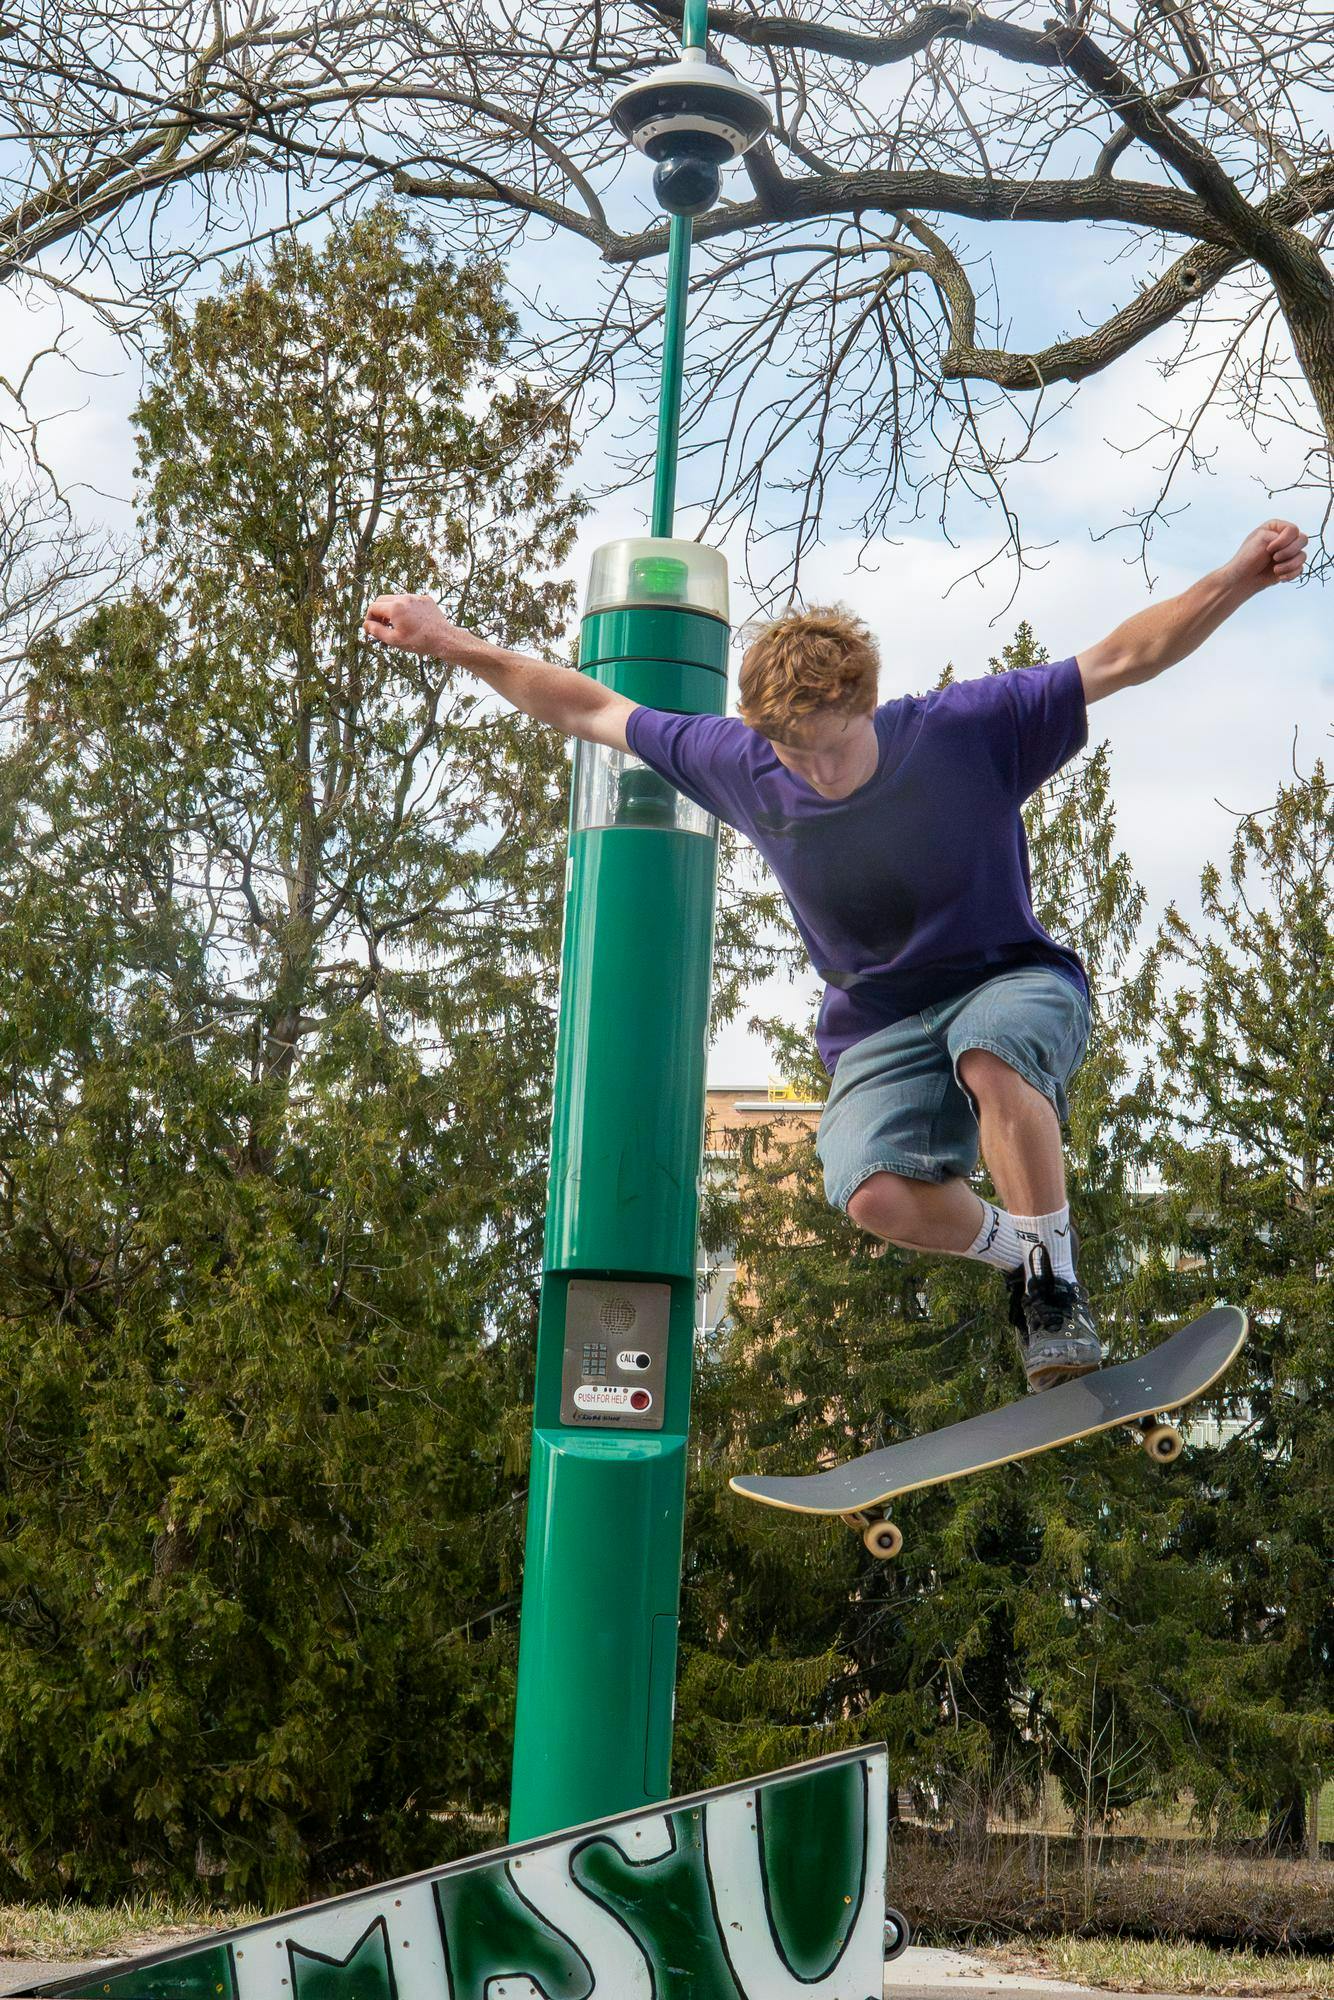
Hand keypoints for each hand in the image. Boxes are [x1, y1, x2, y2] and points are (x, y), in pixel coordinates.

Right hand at [363, 593, 484, 664]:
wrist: (443, 639)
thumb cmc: (418, 642)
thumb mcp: (394, 640)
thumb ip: (376, 631)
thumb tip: (365, 625)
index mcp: (395, 607)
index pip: (373, 607)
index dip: (369, 618)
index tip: (371, 628)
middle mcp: (404, 598)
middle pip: (382, 599)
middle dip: (378, 611)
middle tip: (381, 625)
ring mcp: (416, 597)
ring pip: (396, 599)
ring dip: (392, 609)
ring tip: (396, 624)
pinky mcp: (425, 599)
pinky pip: (410, 601)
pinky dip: (406, 609)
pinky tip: (411, 621)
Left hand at [1225, 520, 1307, 591]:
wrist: (1242, 579)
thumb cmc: (1247, 557)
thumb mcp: (1260, 539)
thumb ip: (1278, 536)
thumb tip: (1295, 543)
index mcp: (1277, 527)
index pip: (1293, 530)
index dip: (1283, 541)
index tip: (1269, 549)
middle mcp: (1285, 538)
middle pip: (1303, 540)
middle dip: (1289, 552)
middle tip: (1275, 558)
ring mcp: (1289, 553)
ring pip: (1303, 556)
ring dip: (1289, 565)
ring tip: (1275, 570)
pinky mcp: (1291, 566)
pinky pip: (1301, 569)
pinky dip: (1290, 574)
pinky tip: (1279, 576)